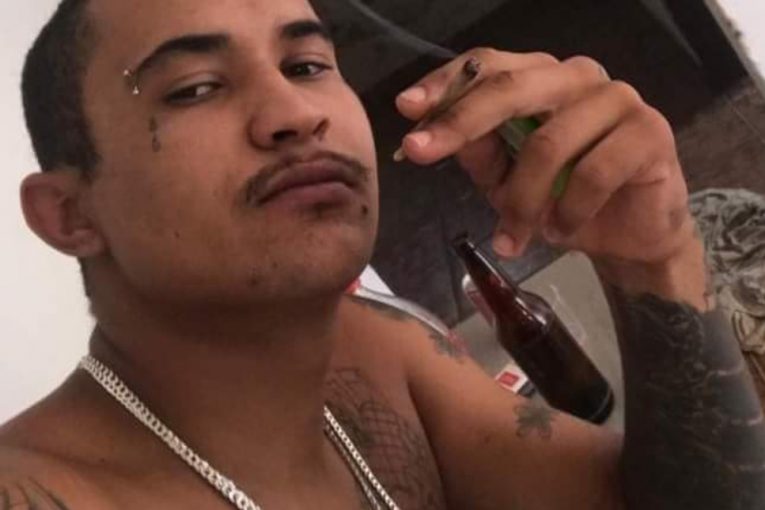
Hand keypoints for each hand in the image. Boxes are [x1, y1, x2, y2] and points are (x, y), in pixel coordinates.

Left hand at [395, 48, 694, 266]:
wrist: (630, 237)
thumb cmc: (564, 200)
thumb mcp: (507, 181)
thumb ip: (479, 152)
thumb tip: (431, 130)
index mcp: (540, 80)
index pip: (487, 65)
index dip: (444, 84)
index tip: (405, 109)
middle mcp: (577, 77)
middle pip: (512, 85)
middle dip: (461, 121)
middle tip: (421, 151)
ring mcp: (617, 99)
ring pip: (548, 142)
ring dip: (522, 200)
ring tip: (513, 235)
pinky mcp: (650, 131)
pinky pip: (595, 171)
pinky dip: (569, 211)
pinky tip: (561, 231)